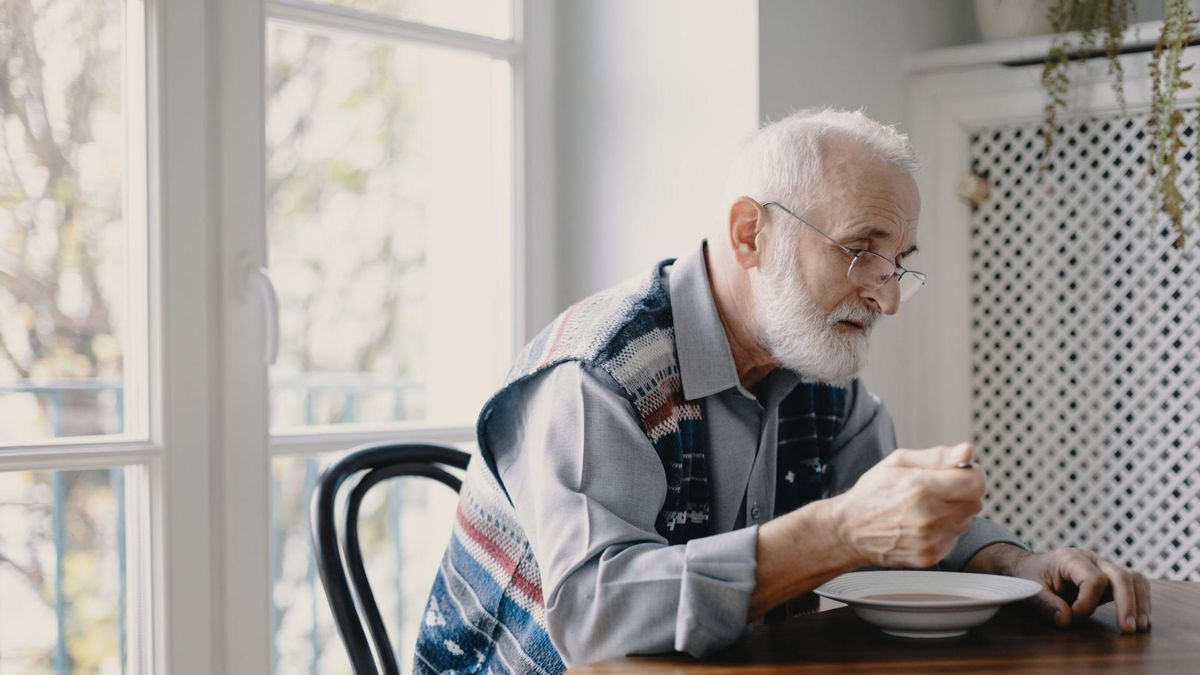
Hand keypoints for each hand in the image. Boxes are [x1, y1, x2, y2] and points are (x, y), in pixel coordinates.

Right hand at [828, 443, 985, 567]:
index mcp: (921, 487)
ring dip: (953, 513)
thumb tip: (968, 451)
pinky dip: (943, 531)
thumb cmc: (873, 492)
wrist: (848, 529)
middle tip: (935, 491)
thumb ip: (937, 456)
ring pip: (966, 522)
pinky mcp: (929, 557)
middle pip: (975, 503)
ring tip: (925, 509)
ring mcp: (929, 540)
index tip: (958, 473)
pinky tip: (921, 525)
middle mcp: (928, 517)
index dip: (970, 474)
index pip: (976, 482)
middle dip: (960, 494)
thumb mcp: (899, 462)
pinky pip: (954, 539)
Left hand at [1010, 547, 1150, 632]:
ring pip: (1133, 578)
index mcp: (1070, 558)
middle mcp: (1091, 559)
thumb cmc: (1031, 576)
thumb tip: (1067, 620)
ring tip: (1140, 627)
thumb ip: (1047, 604)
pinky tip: (1141, 619)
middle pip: (1120, 575)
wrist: (1031, 566)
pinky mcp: (1111, 577)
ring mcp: (1104, 566)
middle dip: (1127, 603)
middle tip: (1128, 629)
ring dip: (1140, 602)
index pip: (1093, 579)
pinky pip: (1135, 583)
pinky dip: (1141, 599)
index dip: (1088, 602)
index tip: (1075, 615)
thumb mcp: (1031, 589)